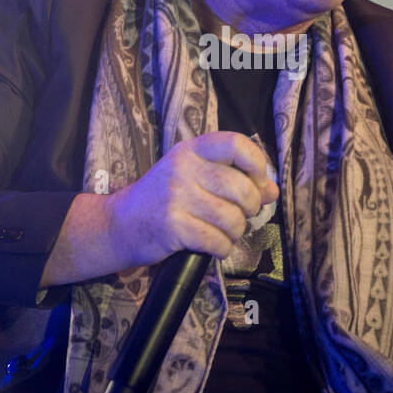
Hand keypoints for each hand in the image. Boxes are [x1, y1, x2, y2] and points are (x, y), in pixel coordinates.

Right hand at [108, 131, 276, 269]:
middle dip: (249, 208)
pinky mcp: (172, 226)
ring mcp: (176, 196)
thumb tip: (272, 190)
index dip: (257, 164)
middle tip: (239, 215)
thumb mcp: (194, 178)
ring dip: (234, 232)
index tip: (258, 182)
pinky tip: (213, 246)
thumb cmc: (164, 199)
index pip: (235, 144)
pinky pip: (217, 241)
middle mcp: (183, 168)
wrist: (120, 224)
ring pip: (232, 219)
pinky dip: (222, 248)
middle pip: (241, 188)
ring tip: (222, 232)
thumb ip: (234, 179)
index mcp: (191, 150)